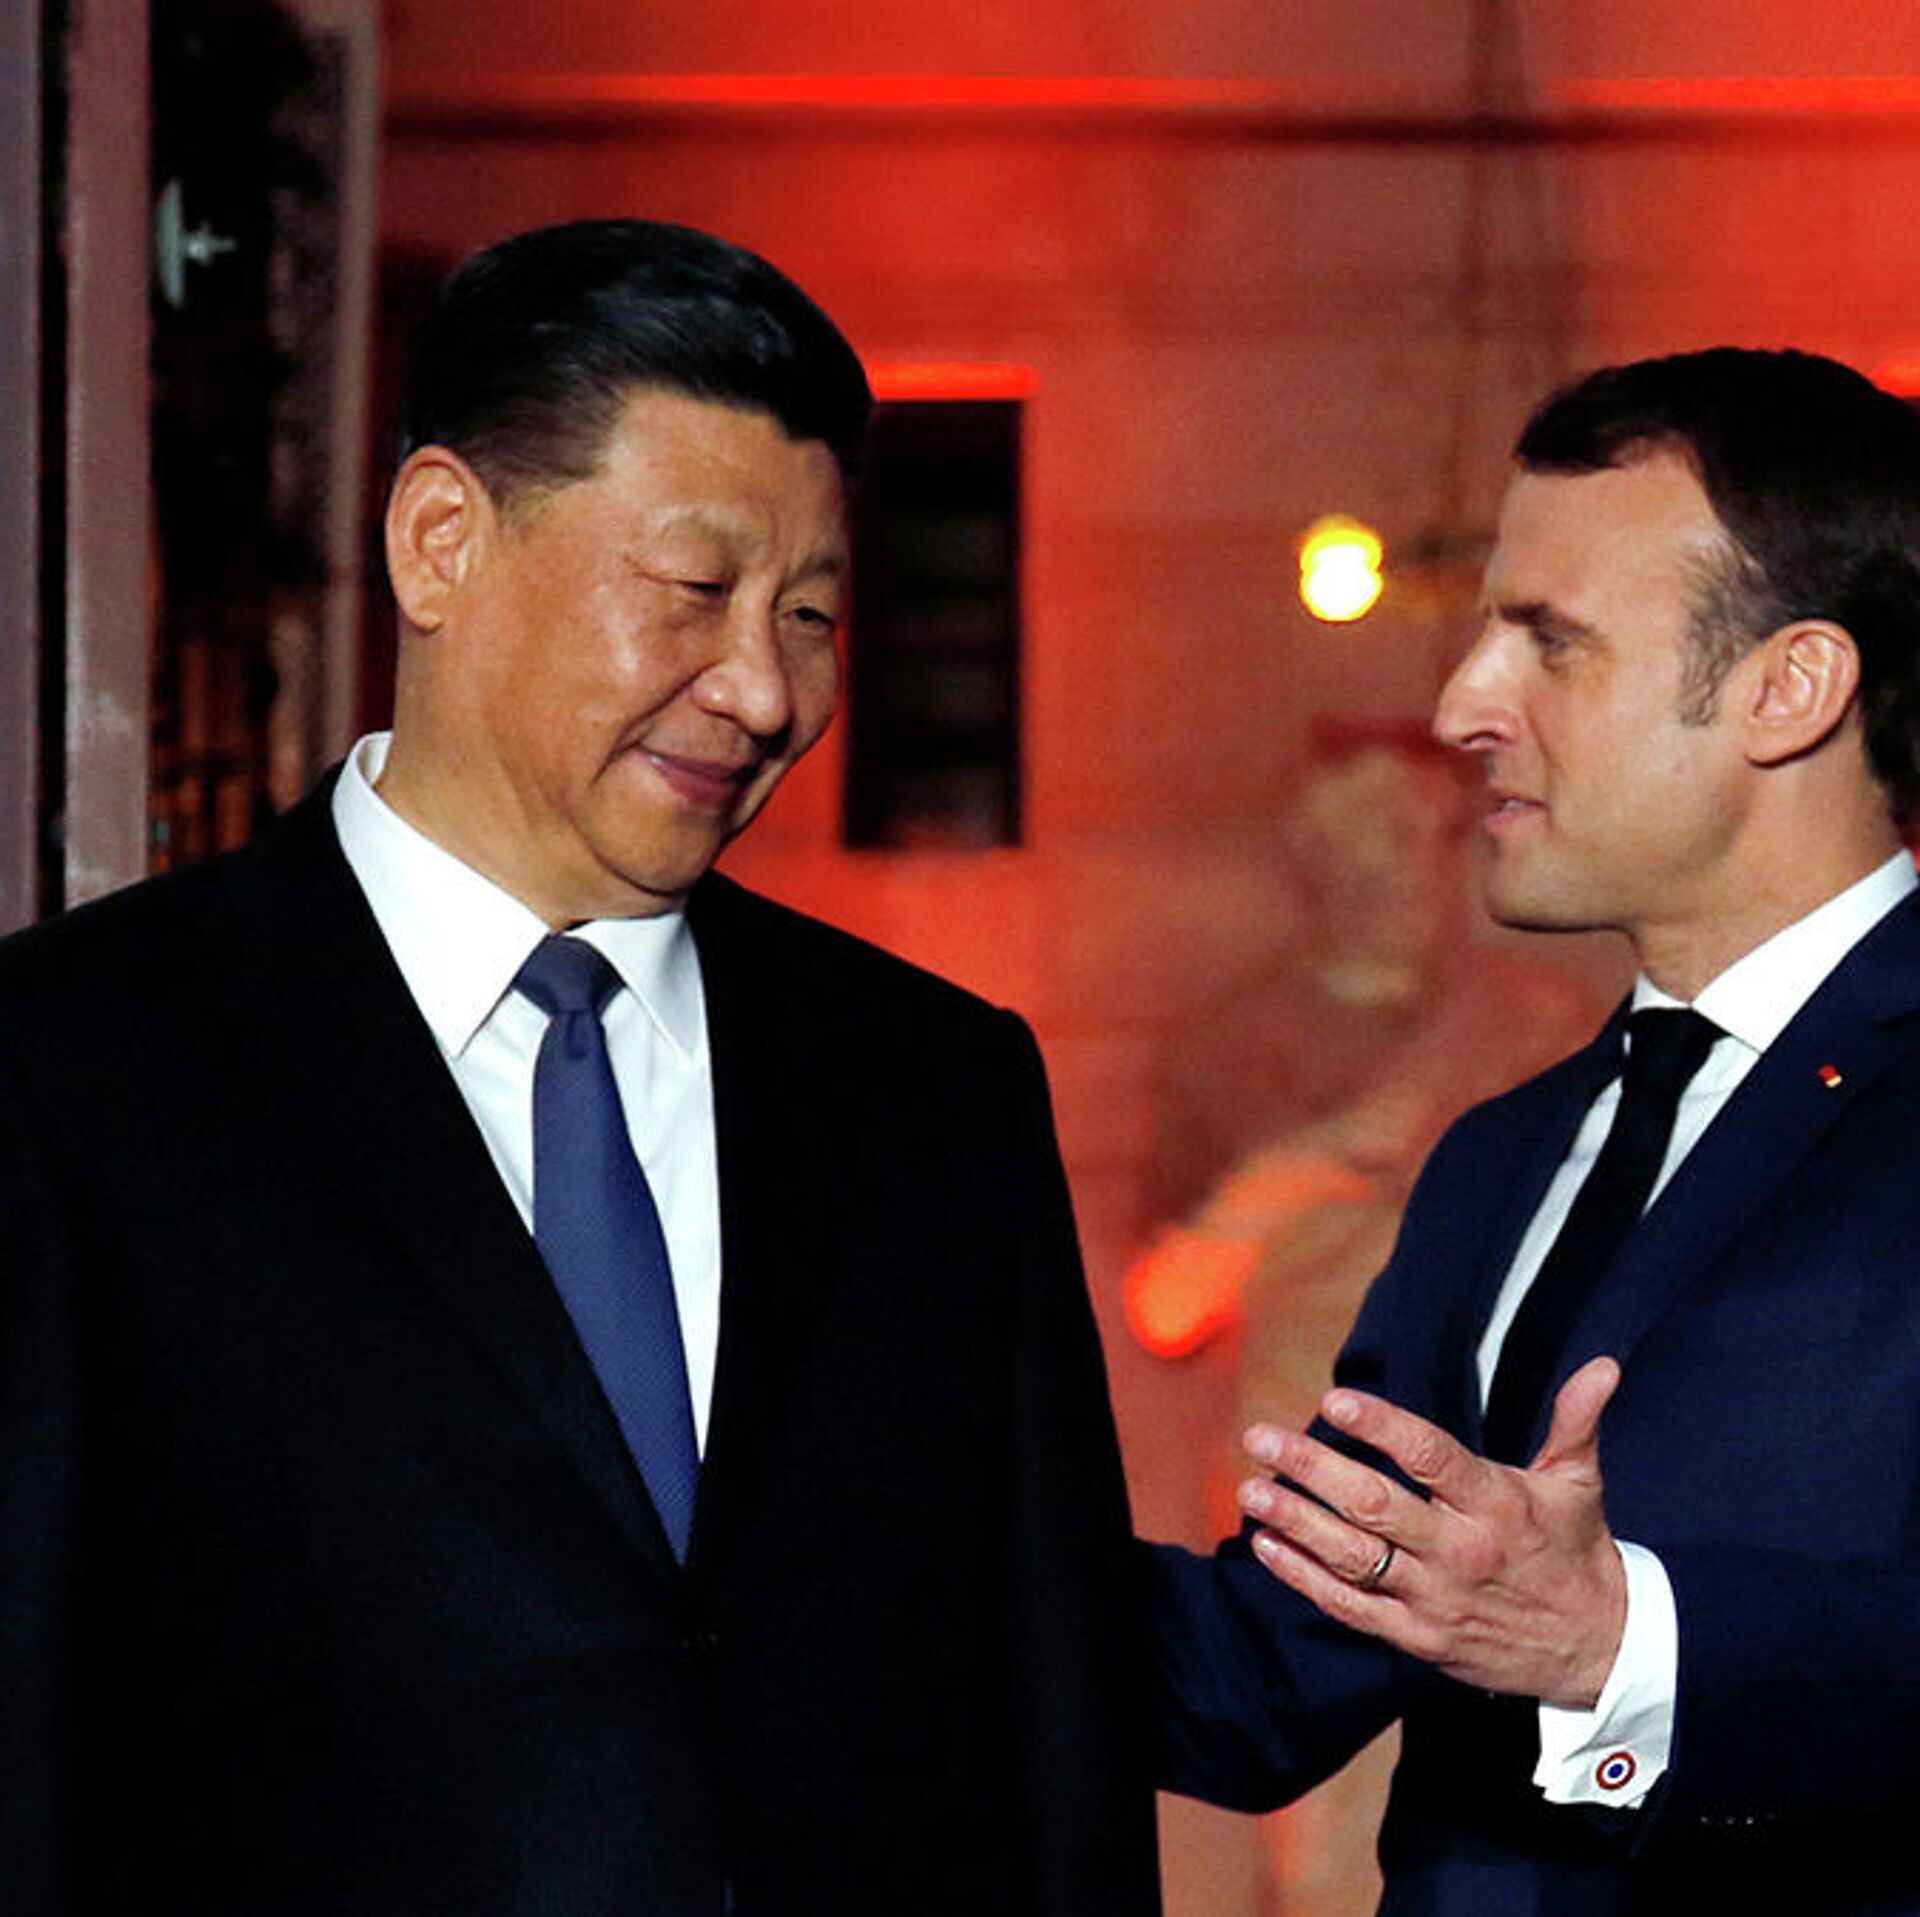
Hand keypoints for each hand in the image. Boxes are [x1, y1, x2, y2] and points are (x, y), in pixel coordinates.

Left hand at [1237, 1357, 1627, 1707]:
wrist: (1598, 1651)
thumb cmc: (1576, 1552)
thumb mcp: (1579, 1482)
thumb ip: (1575, 1420)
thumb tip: (1604, 1365)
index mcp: (1497, 1504)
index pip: (1430, 1458)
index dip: (1381, 1426)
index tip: (1333, 1400)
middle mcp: (1461, 1551)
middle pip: (1374, 1505)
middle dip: (1311, 1469)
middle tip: (1259, 1438)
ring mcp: (1436, 1598)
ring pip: (1353, 1557)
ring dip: (1296, 1522)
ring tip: (1250, 1490)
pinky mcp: (1420, 1638)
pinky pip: (1351, 1608)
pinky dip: (1305, 1579)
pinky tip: (1267, 1546)